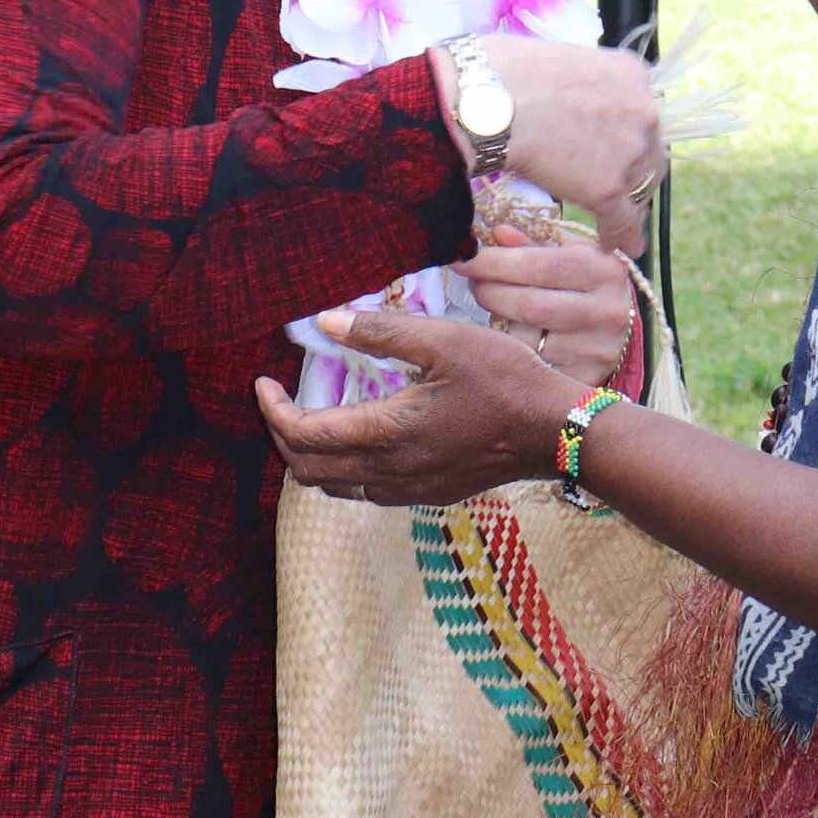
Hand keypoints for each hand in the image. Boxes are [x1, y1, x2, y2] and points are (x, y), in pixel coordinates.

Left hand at [257, 306, 569, 506]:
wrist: (554, 431)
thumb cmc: (503, 380)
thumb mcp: (442, 340)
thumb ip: (379, 332)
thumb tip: (327, 323)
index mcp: (384, 433)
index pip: (302, 434)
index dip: (272, 410)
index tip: (262, 382)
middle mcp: (388, 472)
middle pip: (307, 470)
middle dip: (282, 436)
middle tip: (280, 401)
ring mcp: (408, 489)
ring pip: (334, 488)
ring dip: (311, 457)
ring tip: (312, 418)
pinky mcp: (427, 494)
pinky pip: (365, 492)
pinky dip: (344, 469)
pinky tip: (360, 436)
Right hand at [429, 32, 663, 236]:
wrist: (489, 102)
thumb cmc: (504, 74)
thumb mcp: (564, 61)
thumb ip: (581, 85)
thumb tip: (568, 101)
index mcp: (630, 74)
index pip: (641, 117)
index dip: (629, 139)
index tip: (619, 154)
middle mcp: (642, 112)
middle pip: (648, 153)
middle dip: (634, 173)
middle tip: (616, 188)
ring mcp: (629, 151)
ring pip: (639, 189)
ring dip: (627, 205)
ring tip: (618, 223)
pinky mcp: (608, 188)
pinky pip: (622, 221)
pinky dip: (619, 236)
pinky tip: (611, 245)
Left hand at [463, 234, 637, 385]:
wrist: (618, 328)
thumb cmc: (586, 283)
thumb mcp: (568, 254)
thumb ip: (532, 244)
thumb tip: (497, 234)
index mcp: (604, 269)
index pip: (539, 265)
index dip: (494, 262)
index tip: (465, 259)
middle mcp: (607, 311)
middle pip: (528, 305)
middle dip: (490, 292)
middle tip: (474, 284)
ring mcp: (598, 349)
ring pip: (525, 340)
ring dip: (499, 325)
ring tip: (497, 310)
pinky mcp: (586, 379)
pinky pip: (531, 368)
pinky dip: (513, 354)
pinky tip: (511, 341)